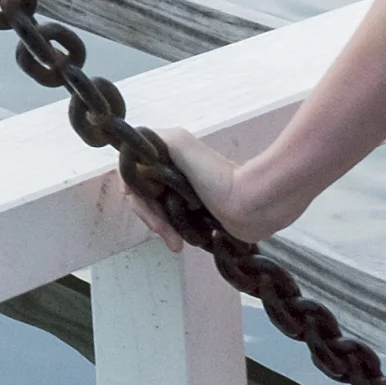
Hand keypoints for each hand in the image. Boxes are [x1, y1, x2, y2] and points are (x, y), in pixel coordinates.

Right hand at [124, 125, 303, 249]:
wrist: (252, 206)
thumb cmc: (218, 177)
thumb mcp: (182, 145)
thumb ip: (155, 141)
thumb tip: (133, 156)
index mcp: (165, 153)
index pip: (133, 170)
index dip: (132, 187)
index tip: (140, 203)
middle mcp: (170, 170)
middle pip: (142, 194)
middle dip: (148, 214)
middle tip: (162, 231)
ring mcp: (180, 192)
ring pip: (154, 211)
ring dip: (160, 227)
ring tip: (175, 243)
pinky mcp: (191, 212)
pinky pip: (169, 222)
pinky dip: (170, 232)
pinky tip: (179, 242)